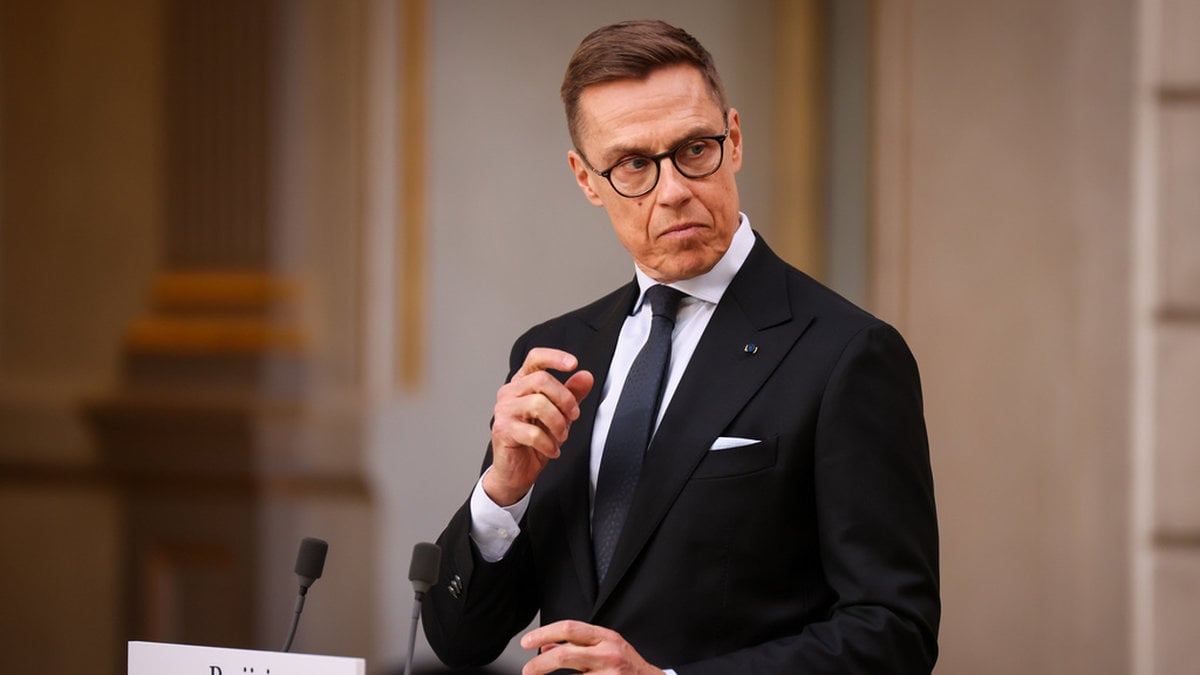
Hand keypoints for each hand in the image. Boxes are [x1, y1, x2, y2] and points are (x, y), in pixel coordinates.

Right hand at [485, 348, 593, 505]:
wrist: (515, 471)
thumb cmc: (533, 441)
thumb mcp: (559, 415)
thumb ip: (571, 394)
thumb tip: (585, 376)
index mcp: (522, 383)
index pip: (535, 358)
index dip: (554, 356)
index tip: (574, 363)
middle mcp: (510, 393)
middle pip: (541, 379)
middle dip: (565, 399)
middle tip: (573, 416)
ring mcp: (504, 411)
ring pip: (538, 404)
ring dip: (558, 423)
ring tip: (561, 436)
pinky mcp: (503, 430)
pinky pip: (533, 432)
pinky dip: (549, 444)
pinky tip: (551, 450)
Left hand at [520, 620, 663, 674]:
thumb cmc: (627, 666)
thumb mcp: (605, 648)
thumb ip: (577, 646)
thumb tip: (545, 647)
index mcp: (605, 637)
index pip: (569, 628)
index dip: (543, 633)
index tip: (526, 642)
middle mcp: (608, 654)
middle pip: (565, 654)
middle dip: (540, 664)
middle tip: (527, 670)